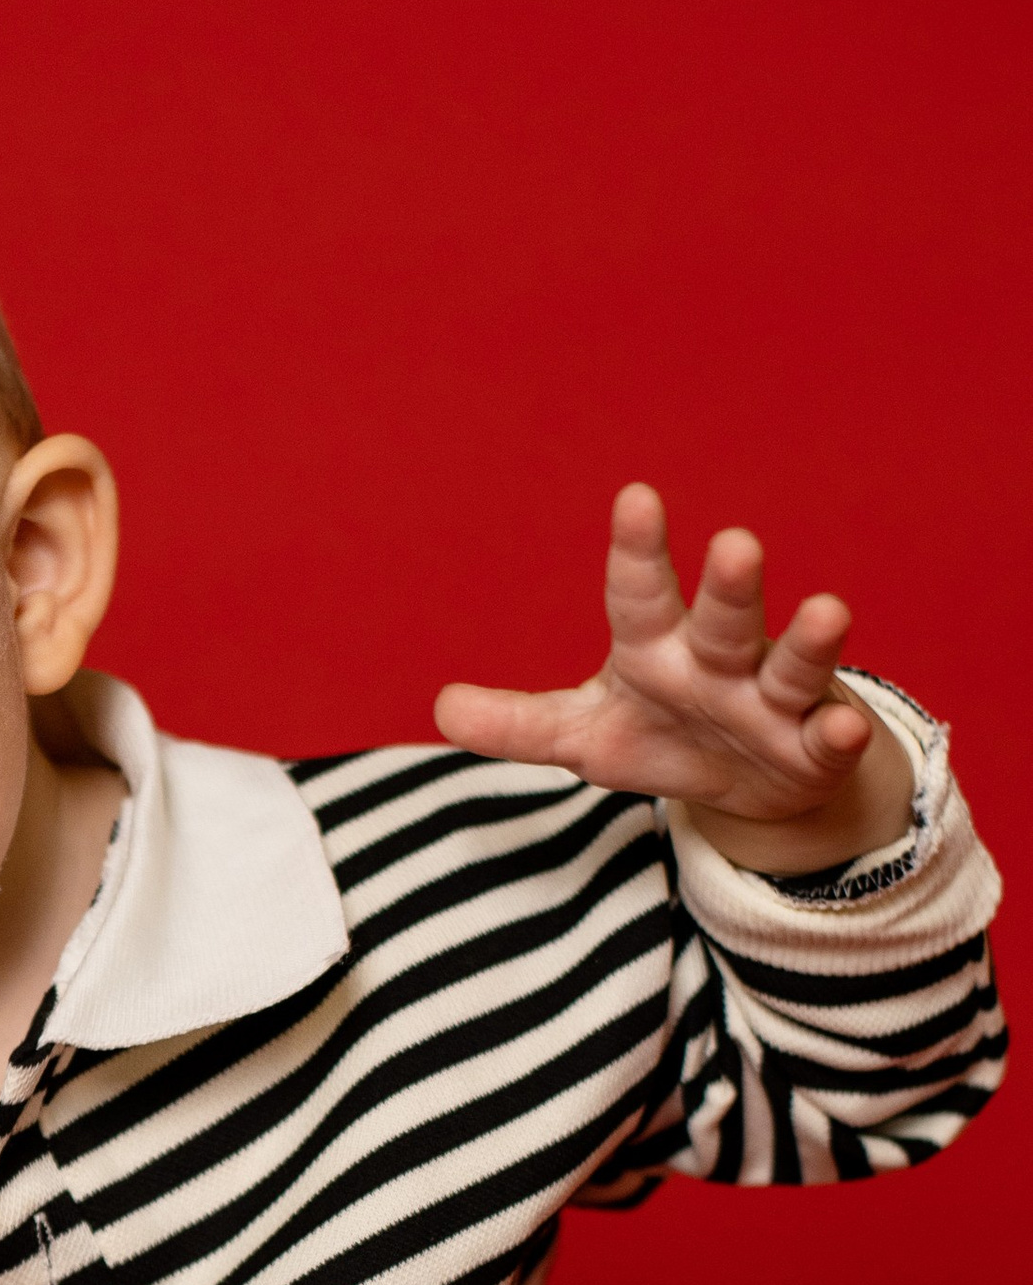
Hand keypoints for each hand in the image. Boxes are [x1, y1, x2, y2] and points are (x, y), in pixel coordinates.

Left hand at [434, 485, 915, 870]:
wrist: (748, 786)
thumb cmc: (661, 737)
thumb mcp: (583, 737)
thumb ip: (518, 724)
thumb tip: (441, 707)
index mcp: (656, 647)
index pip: (639, 593)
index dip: (637, 550)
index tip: (636, 498)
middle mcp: (720, 659)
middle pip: (723, 616)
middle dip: (730, 585)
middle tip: (735, 543)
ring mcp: (773, 700)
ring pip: (791, 664)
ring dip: (810, 641)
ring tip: (827, 610)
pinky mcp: (812, 748)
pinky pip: (829, 736)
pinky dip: (840, 733)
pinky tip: (844, 728)